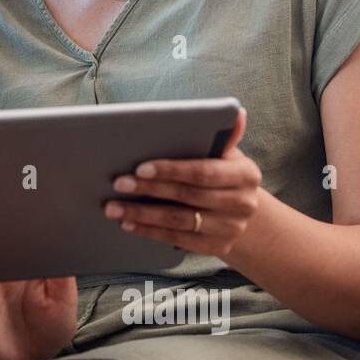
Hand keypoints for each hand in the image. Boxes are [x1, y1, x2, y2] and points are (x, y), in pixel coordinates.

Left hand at [104, 107, 261, 257]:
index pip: (203, 172)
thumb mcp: (227, 156)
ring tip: (113, 207)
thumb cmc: (224, 176)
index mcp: (246, 175)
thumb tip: (235, 112)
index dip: (171, 170)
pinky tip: (128, 224)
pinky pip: (177, 239)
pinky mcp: (216, 247)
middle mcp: (242, 204)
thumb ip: (224, 137)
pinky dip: (150, 231)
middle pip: (187, 196)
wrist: (245, 215)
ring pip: (178, 221)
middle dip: (149, 189)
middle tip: (118, 183)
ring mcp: (230, 228)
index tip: (140, 167)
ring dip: (141, 214)